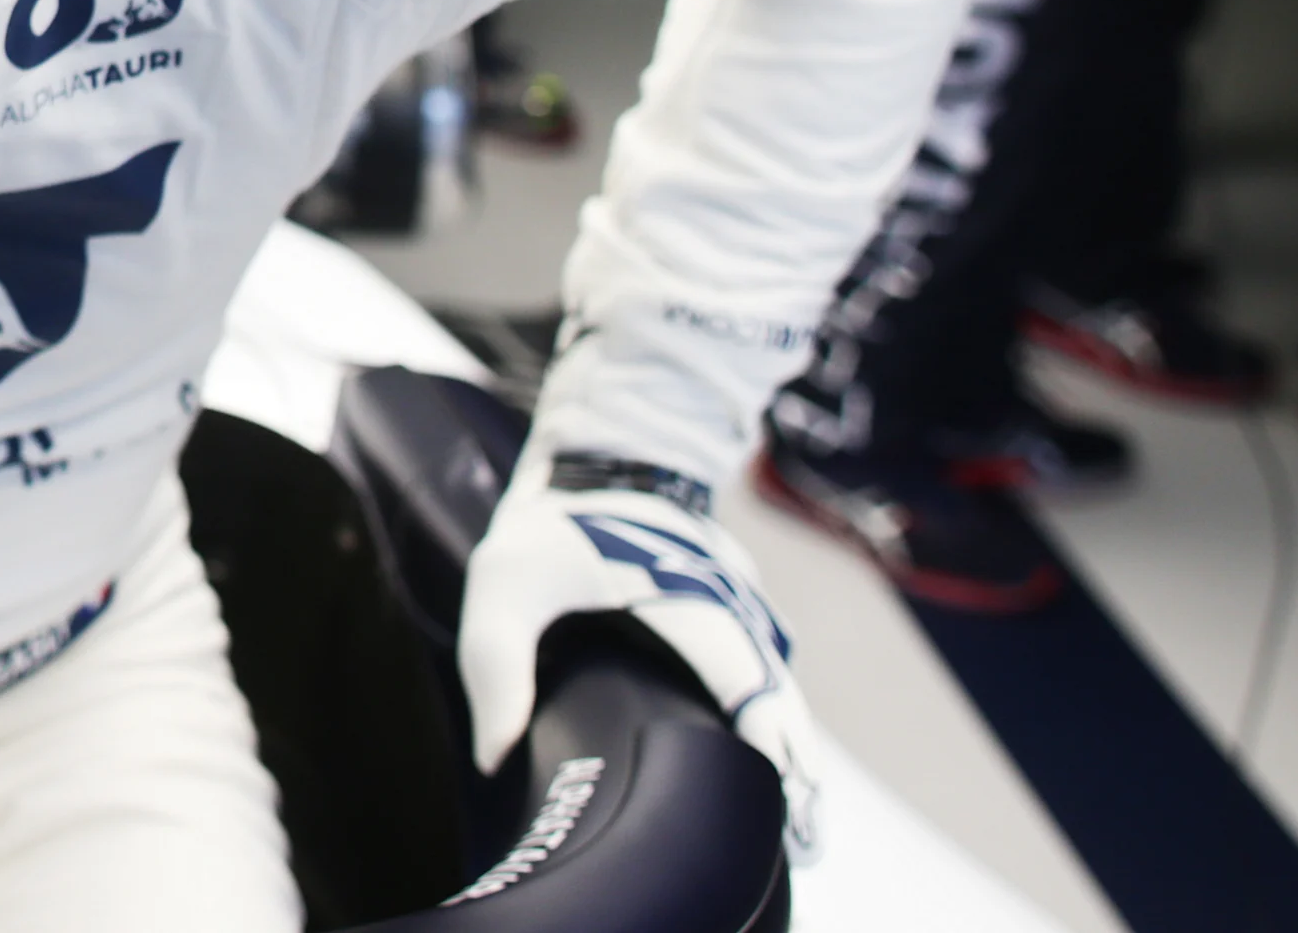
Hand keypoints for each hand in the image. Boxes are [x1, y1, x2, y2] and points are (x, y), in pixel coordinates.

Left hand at [458, 460, 822, 858]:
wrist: (600, 460)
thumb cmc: (550, 527)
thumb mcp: (504, 580)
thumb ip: (496, 662)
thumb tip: (494, 756)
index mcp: (682, 593)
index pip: (740, 672)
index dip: (765, 731)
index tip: (785, 785)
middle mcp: (727, 601)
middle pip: (776, 693)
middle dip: (793, 763)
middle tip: (802, 837)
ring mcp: (739, 607)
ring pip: (778, 687)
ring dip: (789, 748)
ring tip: (798, 828)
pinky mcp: (733, 618)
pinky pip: (763, 677)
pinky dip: (773, 721)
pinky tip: (771, 775)